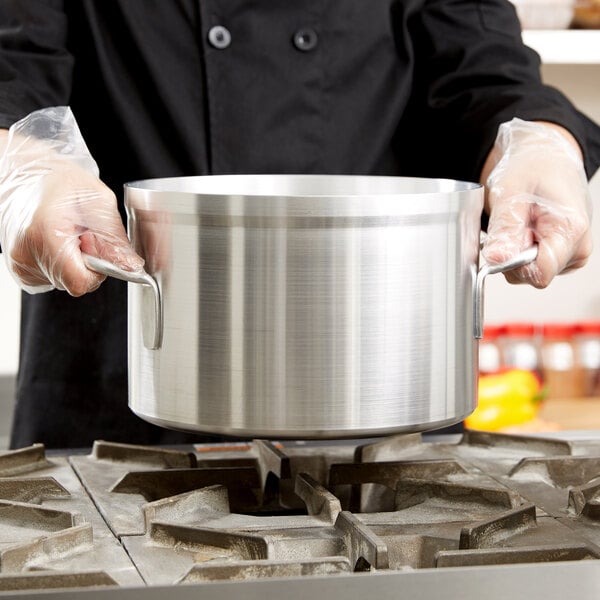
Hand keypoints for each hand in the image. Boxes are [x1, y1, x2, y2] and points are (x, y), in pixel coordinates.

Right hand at [0, 107, 143, 295]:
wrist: (28, 175)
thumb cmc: (61, 182)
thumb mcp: (99, 202)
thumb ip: (115, 240)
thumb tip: (131, 266)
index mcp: (47, 234)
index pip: (81, 281)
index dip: (97, 270)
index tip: (97, 250)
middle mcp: (27, 253)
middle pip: (72, 282)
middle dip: (86, 264)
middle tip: (81, 236)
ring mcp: (20, 264)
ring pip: (63, 281)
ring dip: (73, 263)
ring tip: (66, 235)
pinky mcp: (19, 269)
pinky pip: (51, 278)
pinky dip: (60, 264)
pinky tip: (56, 242)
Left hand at [480, 118, 591, 287]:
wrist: (546, 159)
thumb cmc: (533, 168)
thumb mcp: (510, 192)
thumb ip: (504, 228)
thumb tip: (496, 258)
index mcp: (571, 230)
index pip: (540, 273)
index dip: (513, 263)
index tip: (504, 240)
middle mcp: (578, 248)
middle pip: (532, 275)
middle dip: (511, 255)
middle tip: (512, 223)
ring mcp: (571, 255)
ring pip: (528, 274)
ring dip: (514, 252)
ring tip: (520, 223)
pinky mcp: (561, 257)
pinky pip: (529, 268)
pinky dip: (518, 252)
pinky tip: (524, 230)